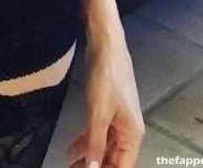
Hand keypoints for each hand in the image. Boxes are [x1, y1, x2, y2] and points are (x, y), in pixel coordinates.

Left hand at [66, 34, 144, 167]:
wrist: (106, 46)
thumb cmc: (107, 77)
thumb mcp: (98, 114)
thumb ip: (96, 144)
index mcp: (132, 134)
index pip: (122, 166)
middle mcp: (128, 129)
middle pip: (113, 158)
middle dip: (96, 166)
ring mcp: (118, 118)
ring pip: (104, 146)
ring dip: (89, 157)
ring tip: (70, 165)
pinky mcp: (107, 108)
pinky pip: (98, 132)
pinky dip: (87, 141)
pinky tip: (72, 149)